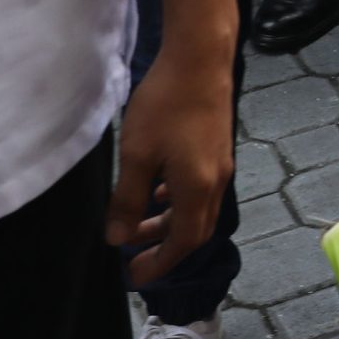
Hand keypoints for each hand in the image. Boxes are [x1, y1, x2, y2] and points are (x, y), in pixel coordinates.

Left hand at [110, 47, 235, 284]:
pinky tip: (156, 191)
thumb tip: (118, 239)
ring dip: (169, 224)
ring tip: (137, 226)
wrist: (200, 60)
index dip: (160, 263)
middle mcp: (216, 181)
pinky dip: (177, 202)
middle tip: (134, 259)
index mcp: (197, 188)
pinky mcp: (217, 149)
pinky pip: (199, 190)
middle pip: (195, 230)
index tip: (135, 278)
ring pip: (197, 209)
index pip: (183, 241)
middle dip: (165, 249)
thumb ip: (128, 200)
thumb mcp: (137, 156)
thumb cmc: (166, 106)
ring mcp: (220, 165)